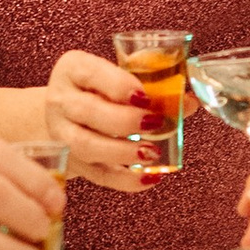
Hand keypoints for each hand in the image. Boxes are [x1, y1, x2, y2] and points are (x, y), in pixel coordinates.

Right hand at [43, 46, 150, 191]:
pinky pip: (97, 175)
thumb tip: (189, 102)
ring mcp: (61, 134)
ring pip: (86, 146)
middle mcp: (61, 100)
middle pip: (87, 111)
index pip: (90, 73)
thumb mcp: (117, 76)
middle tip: (155, 123)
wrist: (61, 113)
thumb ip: (152, 86)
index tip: (145, 96)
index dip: (119, 86)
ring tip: (151, 153)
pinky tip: (150, 177)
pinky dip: (125, 180)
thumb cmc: (97, 90)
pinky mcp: (72, 162)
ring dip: (122, 151)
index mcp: (73, 69)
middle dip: (125, 120)